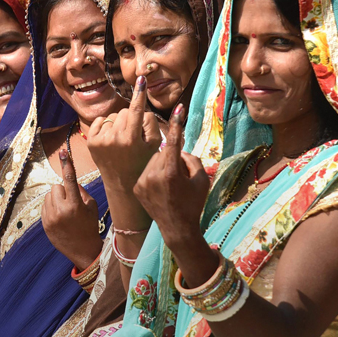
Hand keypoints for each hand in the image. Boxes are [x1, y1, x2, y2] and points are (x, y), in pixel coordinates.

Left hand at [41, 149, 102, 270]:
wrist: (83, 250)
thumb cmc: (90, 226)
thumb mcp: (92, 206)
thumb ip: (81, 191)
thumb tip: (70, 180)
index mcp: (76, 205)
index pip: (70, 180)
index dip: (67, 165)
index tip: (63, 152)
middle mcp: (61, 211)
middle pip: (56, 186)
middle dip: (63, 190)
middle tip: (71, 201)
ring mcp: (51, 218)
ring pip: (49, 195)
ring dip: (56, 199)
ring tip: (65, 211)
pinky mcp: (44, 224)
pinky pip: (44, 205)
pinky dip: (51, 207)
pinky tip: (59, 217)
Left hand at [87, 75, 160, 192]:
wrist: (122, 183)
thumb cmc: (143, 162)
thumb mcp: (155, 145)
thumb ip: (151, 123)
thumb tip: (141, 107)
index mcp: (132, 139)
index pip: (137, 110)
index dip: (140, 93)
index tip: (141, 78)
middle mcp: (114, 138)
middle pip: (126, 111)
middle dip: (132, 118)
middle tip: (134, 135)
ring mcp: (100, 140)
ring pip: (114, 116)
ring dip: (120, 123)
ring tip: (123, 140)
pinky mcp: (91, 141)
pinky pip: (101, 120)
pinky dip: (108, 125)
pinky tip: (112, 138)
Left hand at [133, 105, 208, 251]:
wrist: (176, 228)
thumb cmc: (193, 203)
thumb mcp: (201, 179)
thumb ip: (192, 159)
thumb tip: (179, 147)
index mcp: (171, 172)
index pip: (174, 141)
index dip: (177, 123)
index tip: (179, 108)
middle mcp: (154, 175)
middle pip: (162, 152)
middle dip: (171, 157)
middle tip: (179, 174)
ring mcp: (142, 181)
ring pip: (152, 160)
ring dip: (161, 165)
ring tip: (168, 183)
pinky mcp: (136, 187)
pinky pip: (145, 170)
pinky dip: (153, 174)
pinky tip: (159, 188)